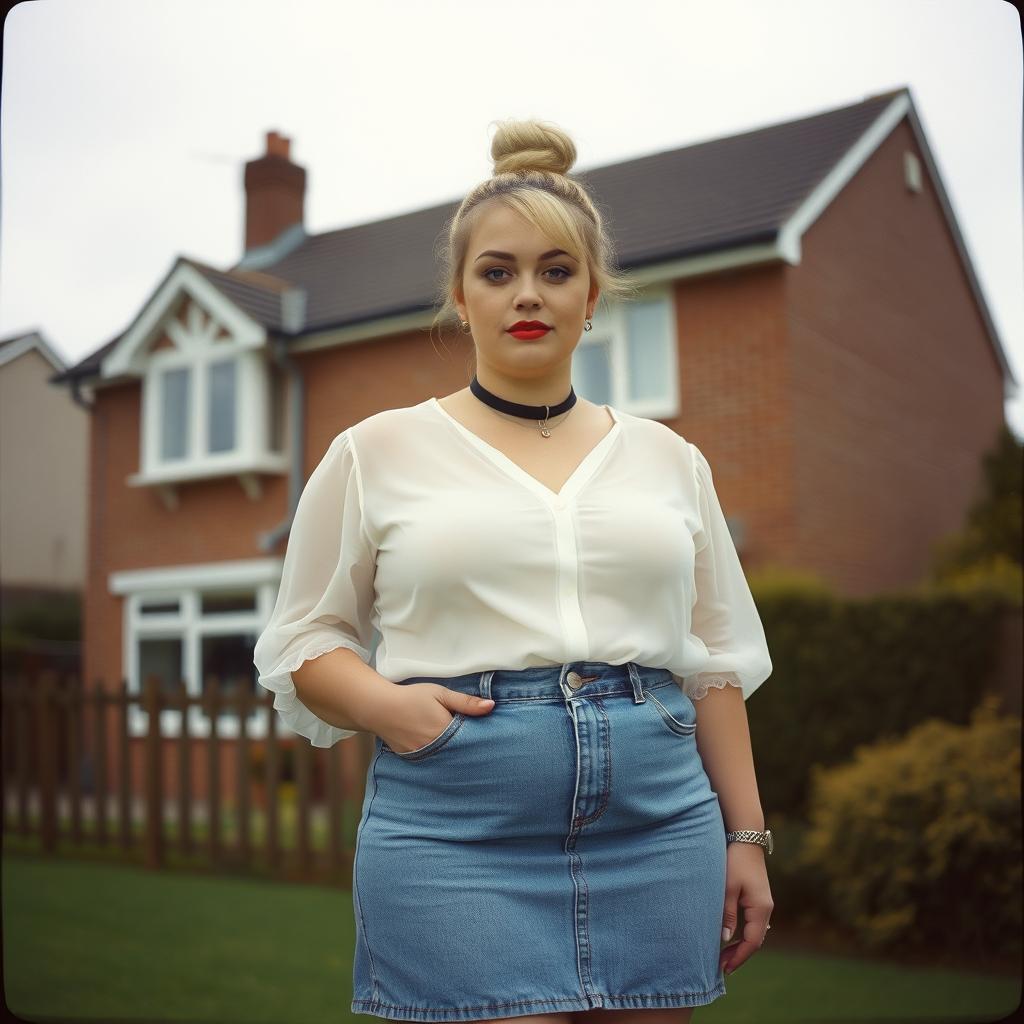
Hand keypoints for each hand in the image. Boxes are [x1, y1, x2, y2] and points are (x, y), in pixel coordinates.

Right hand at [370, 682, 494, 753]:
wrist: (379, 707)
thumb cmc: (411, 697)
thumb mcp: (441, 694)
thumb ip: (466, 702)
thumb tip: (491, 706)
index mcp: (444, 732)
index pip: (470, 740)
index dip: (479, 738)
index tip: (486, 735)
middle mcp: (434, 749)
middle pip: (459, 753)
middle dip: (468, 749)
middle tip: (477, 745)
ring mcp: (422, 757)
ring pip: (446, 759)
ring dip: (453, 754)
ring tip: (461, 749)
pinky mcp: (412, 760)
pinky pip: (431, 761)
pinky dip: (438, 757)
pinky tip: (442, 751)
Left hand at [719, 840, 772, 976]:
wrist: (746, 839)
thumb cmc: (735, 861)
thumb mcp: (728, 888)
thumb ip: (727, 913)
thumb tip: (726, 939)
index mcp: (760, 909)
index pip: (752, 942)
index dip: (739, 957)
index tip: (725, 968)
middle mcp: (766, 909)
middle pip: (756, 941)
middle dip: (739, 955)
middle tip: (722, 967)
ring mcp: (764, 904)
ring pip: (755, 933)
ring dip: (742, 945)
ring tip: (724, 956)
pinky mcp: (759, 899)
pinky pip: (753, 924)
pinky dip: (744, 934)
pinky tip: (732, 938)